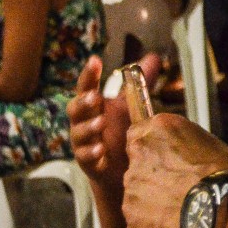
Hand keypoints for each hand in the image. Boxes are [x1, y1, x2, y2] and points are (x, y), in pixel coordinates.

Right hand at [68, 53, 161, 189]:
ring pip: (78, 133)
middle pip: (75, 108)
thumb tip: (152, 57)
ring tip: (100, 122)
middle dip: (83, 101)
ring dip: (88, 127)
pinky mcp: (88, 163)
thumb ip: (138, 83)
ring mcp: (83, 143)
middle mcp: (83, 122)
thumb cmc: (121, 131)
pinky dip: (92, 152)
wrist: (120, 170)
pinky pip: (85, 157)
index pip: (87, 86)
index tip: (95, 60)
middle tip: (95, 96)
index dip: (90, 74)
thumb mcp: (130, 105)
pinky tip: (101, 149)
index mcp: (92, 105)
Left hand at [122, 112, 227, 227]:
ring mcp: (132, 185)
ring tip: (179, 209)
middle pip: (137, 164)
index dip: (154, 150)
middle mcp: (139, 152)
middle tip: (178, 187)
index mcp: (159, 128)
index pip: (139, 133)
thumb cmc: (227, 175)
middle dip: (153, 175)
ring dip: (152, 199)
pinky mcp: (132, 214)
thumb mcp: (208, 143)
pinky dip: (152, 222)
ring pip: (137, 192)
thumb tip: (182, 155)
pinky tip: (175, 224)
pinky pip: (139, 218)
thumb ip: (184, 145)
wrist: (225, 209)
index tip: (166, 160)